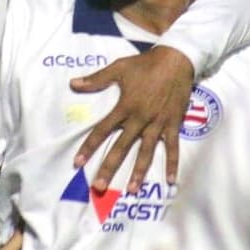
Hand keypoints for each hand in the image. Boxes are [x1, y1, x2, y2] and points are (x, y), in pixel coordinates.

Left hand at [70, 46, 193, 191]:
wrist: (176, 60)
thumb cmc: (145, 64)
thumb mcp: (119, 68)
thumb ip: (95, 79)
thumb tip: (73, 84)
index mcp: (125, 107)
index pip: (102, 130)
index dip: (89, 146)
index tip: (78, 162)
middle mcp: (140, 119)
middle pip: (121, 147)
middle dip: (109, 167)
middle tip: (99, 186)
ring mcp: (158, 124)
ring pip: (146, 152)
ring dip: (138, 172)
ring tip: (130, 189)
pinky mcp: (173, 124)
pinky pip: (173, 148)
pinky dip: (172, 164)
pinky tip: (171, 181)